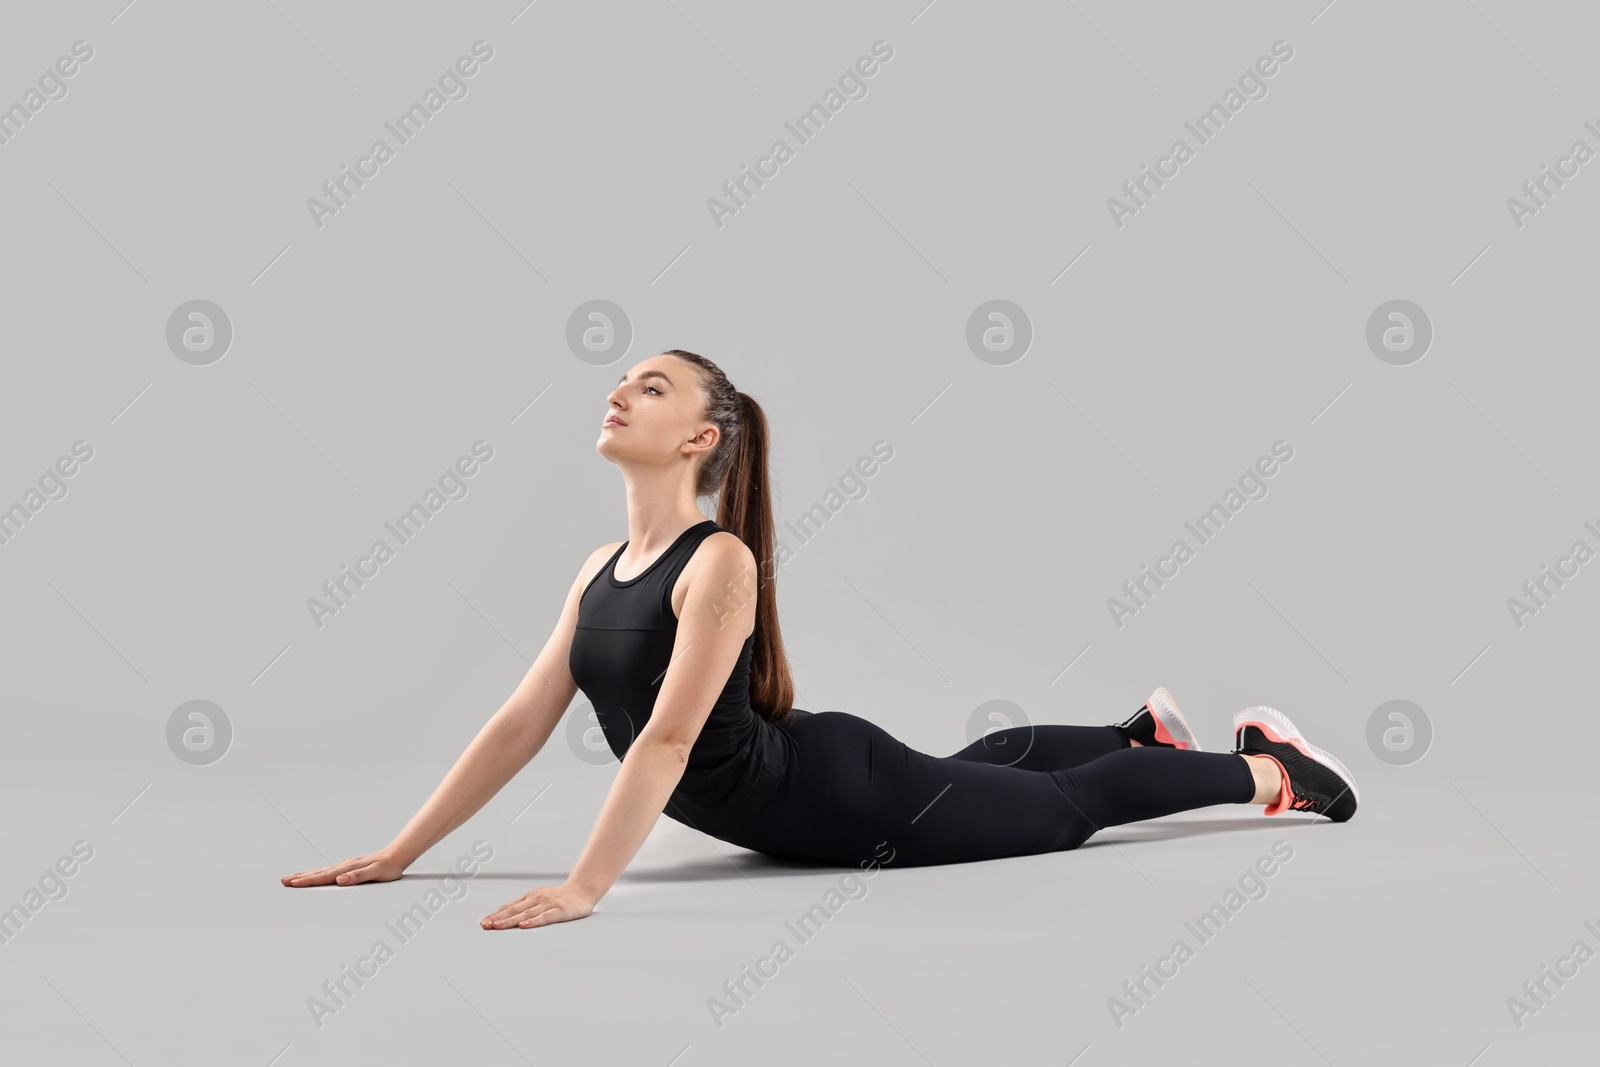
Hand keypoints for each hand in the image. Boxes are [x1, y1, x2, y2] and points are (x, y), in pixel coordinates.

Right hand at [281, 850, 405, 886]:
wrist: (397, 855)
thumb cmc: (388, 867)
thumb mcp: (376, 873)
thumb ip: (358, 876)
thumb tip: (339, 880)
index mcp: (348, 868)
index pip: (324, 876)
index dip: (308, 880)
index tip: (293, 884)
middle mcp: (344, 866)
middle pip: (318, 873)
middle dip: (300, 878)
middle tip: (283, 881)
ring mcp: (345, 866)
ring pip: (321, 871)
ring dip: (306, 875)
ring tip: (291, 878)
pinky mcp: (348, 867)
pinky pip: (328, 871)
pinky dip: (317, 874)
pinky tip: (313, 875)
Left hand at [480, 882, 596, 929]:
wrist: (583, 889)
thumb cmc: (559, 897)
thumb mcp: (539, 897)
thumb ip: (524, 905)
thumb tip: (503, 915)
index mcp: (530, 896)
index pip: (509, 906)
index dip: (495, 914)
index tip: (483, 922)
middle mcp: (536, 898)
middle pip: (514, 910)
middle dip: (498, 918)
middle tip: (485, 925)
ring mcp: (548, 904)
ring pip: (525, 914)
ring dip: (510, 920)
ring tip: (497, 926)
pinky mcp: (559, 910)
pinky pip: (545, 917)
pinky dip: (533, 921)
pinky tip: (524, 925)